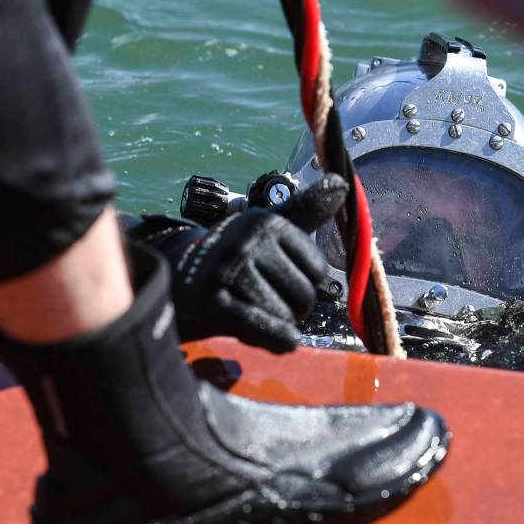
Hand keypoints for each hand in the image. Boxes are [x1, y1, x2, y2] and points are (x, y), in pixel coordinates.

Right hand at [127, 174, 347, 352]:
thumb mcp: (270, 226)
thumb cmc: (239, 252)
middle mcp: (248, 242)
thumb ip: (307, 209)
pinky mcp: (213, 302)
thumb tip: (341, 182)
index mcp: (267, 222)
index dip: (308, 282)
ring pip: (285, 315)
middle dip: (295, 306)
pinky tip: (286, 341)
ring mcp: (228, 271)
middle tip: (273, 300)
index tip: (288, 280)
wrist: (182, 273)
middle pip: (304, 294)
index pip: (318, 268)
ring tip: (258, 310)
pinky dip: (279, 340)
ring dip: (278, 323)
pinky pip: (261, 327)